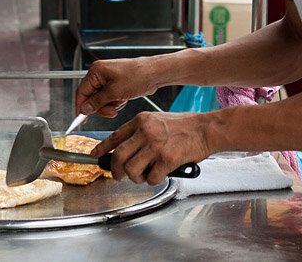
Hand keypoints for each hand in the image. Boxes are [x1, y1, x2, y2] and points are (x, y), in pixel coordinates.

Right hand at [75, 58, 157, 117]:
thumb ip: (97, 102)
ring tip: (121, 101)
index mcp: (96, 71)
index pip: (81, 91)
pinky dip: (116, 102)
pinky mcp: (116, 85)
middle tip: (111, 111)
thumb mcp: (114, 92)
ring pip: (102, 100)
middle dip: (102, 107)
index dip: (81, 106)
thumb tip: (85, 109)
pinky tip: (125, 99)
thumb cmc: (137, 76)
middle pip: (92, 97)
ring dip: (110, 105)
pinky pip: (110, 99)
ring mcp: (109, 79)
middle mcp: (100, 74)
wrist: (154, 74)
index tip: (81, 119)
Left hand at [93, 112, 209, 184]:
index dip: (102, 149)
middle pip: (119, 157)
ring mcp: (156, 145)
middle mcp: (145, 131)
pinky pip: (151, 177)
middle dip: (116, 171)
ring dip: (135, 178)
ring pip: (131, 170)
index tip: (96, 156)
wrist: (206, 129)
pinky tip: (158, 175)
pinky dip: (153, 180)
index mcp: (140, 120)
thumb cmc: (184, 126)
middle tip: (119, 176)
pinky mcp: (167, 159)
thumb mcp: (156, 120)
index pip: (114, 136)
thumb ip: (140, 132)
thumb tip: (124, 149)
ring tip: (143, 176)